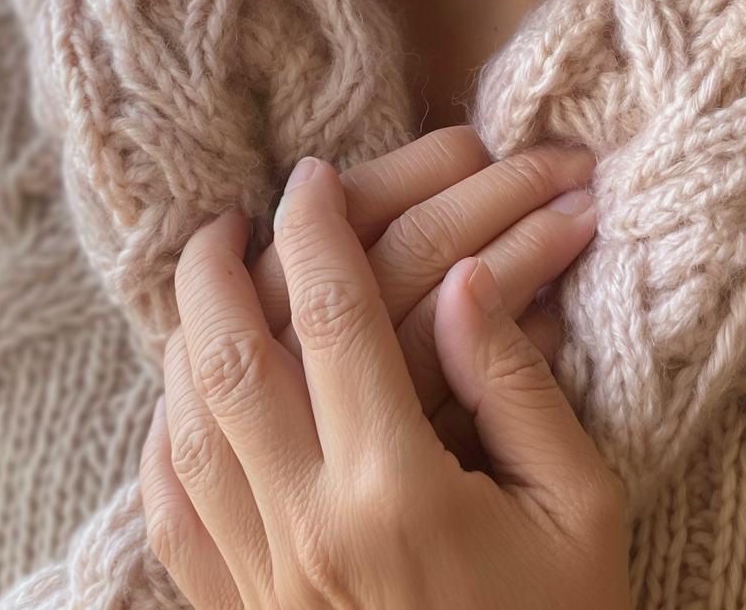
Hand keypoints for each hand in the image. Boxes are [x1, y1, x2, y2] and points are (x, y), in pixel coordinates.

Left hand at [139, 158, 630, 609]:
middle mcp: (305, 529)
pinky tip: (184, 403)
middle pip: (226, 360)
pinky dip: (165, 439)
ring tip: (204, 287)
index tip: (314, 175)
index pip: (335, 317)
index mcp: (396, 494)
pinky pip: (170, 512)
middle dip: (217, 268)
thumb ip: (518, 391)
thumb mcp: (581, 515)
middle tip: (232, 217)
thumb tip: (468, 279)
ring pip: (182, 428)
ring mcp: (257, 583)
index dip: (319, 228)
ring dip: (184, 341)